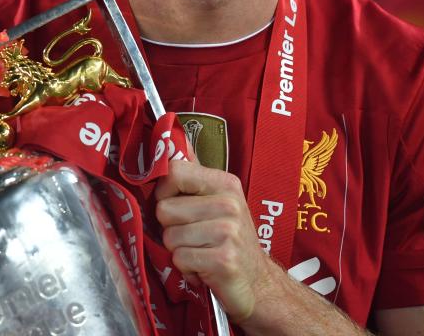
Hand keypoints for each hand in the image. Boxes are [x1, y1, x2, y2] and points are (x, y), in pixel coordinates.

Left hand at [154, 159, 271, 323]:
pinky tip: (204, 268)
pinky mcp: (223, 259)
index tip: (174, 205)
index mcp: (225, 183)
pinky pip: (180, 259)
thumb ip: (194, 175)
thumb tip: (172, 140)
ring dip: (179, 251)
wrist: (259, 283)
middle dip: (171, 228)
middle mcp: (228, 203)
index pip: (174, 172)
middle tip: (194, 237)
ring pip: (169, 237)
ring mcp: (228, 231)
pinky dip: (187, 269)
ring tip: (201, 252)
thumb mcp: (218, 201)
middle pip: (164, 209)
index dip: (163, 192)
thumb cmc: (231, 241)